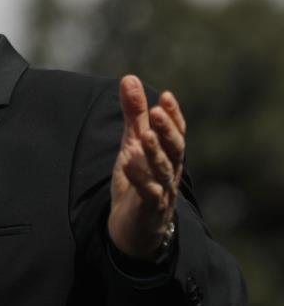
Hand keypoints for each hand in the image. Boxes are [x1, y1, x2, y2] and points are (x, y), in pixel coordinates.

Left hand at [108, 75, 185, 259]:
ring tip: (144, 135)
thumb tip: (129, 78)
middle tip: (157, 111)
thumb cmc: (137, 180)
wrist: (133, 227)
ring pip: (164, 170)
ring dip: (155, 152)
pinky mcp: (149, 209)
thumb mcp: (132, 143)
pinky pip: (147, 193)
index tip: (166, 96)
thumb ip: (134, 114)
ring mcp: (162, 191)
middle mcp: (170, 171)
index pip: (176, 132)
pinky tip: (128, 163)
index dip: (174, 116)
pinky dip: (139, 178)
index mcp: (168, 155)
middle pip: (175, 149)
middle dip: (168, 130)